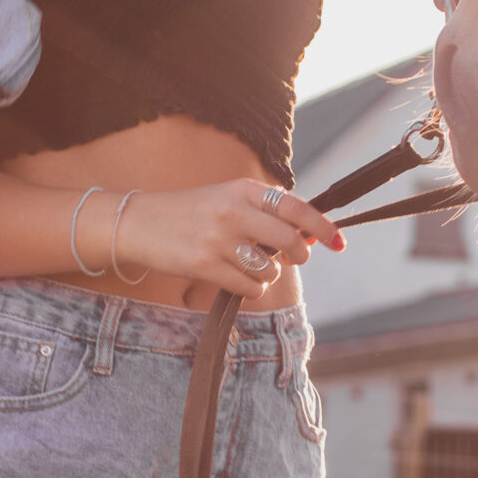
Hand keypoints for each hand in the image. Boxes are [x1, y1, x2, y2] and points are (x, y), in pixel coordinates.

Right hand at [99, 181, 344, 298]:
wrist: (138, 223)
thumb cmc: (190, 213)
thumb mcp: (227, 198)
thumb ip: (265, 212)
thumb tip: (310, 234)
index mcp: (242, 190)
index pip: (295, 206)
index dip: (322, 225)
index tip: (339, 241)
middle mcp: (232, 211)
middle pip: (289, 240)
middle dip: (299, 254)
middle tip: (294, 257)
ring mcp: (218, 239)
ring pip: (270, 267)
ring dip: (269, 273)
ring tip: (251, 266)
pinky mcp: (204, 265)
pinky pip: (249, 286)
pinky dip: (251, 288)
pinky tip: (238, 279)